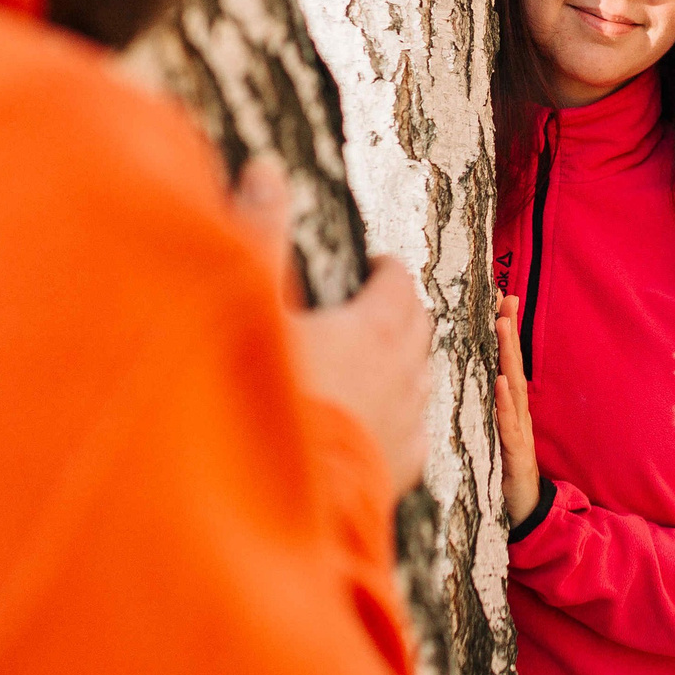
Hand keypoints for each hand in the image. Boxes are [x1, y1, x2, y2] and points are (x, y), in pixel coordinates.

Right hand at [233, 158, 432, 496]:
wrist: (271, 504)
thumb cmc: (261, 397)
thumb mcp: (253, 309)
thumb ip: (259, 238)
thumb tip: (266, 171)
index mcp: (372, 331)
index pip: (398, 285)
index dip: (388, 270)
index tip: (376, 264)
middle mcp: (401, 378)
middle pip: (419, 331)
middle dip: (404, 311)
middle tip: (384, 303)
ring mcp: (403, 430)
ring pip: (421, 384)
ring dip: (406, 365)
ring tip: (383, 361)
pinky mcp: (396, 476)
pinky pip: (414, 436)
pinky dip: (403, 420)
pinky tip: (386, 424)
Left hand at [493, 293, 539, 523]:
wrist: (524, 515)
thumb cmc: (500, 475)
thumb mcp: (486, 439)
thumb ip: (479, 414)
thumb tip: (450, 387)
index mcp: (508, 410)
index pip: (505, 364)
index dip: (504, 333)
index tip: (501, 300)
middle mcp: (516, 415)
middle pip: (513, 366)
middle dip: (510, 332)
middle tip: (506, 301)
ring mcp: (518, 433)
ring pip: (514, 388)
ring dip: (509, 356)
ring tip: (503, 327)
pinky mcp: (515, 455)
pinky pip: (509, 426)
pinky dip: (506, 404)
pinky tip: (502, 383)